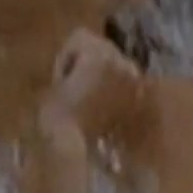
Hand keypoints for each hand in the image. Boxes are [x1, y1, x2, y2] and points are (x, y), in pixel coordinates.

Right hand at [40, 27, 144, 141]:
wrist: (79, 154)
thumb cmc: (58, 117)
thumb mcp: (53, 86)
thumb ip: (66, 69)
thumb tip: (75, 67)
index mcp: (100, 53)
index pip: (79, 37)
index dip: (65, 57)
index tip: (60, 80)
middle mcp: (123, 62)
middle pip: (101, 49)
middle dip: (87, 64)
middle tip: (72, 89)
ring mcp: (134, 83)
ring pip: (114, 68)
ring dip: (102, 78)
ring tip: (87, 101)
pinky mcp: (138, 102)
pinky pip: (123, 87)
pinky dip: (113, 93)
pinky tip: (100, 110)